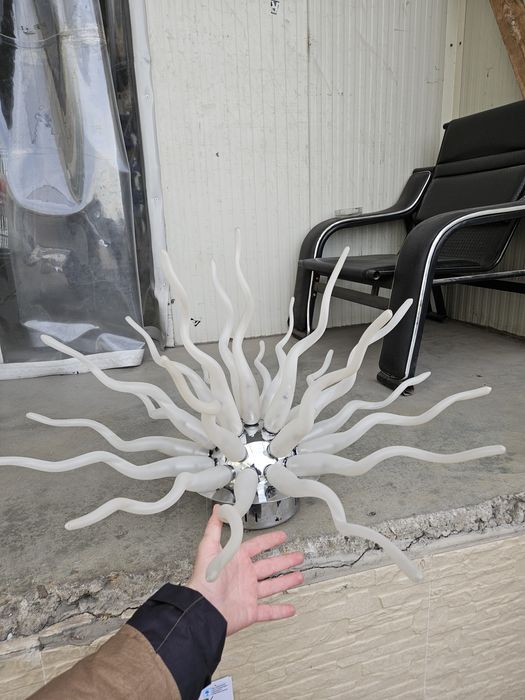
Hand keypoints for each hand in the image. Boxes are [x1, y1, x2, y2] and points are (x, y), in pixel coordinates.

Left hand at [187, 505, 303, 634]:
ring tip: (299, 576)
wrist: (203, 610)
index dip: (269, 540)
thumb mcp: (208, 549)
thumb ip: (214, 528)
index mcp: (237, 560)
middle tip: (298, 556)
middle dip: (285, 560)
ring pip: (272, 586)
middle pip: (269, 566)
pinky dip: (280, 611)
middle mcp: (244, 576)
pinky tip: (291, 609)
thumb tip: (218, 509)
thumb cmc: (204, 580)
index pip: (257, 546)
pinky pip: (268, 611)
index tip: (281, 536)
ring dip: (286, 582)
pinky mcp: (250, 611)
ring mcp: (248, 594)